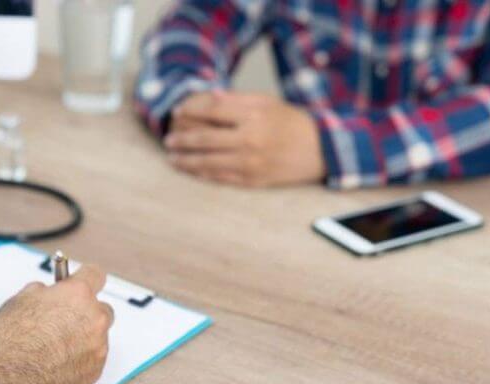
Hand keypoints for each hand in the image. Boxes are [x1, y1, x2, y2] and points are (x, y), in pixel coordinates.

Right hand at [0, 265, 113, 383]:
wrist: (8, 380)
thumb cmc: (10, 342)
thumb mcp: (20, 300)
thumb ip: (44, 292)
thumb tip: (49, 293)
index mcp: (77, 294)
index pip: (95, 274)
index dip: (86, 277)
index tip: (83, 279)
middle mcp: (94, 318)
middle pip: (102, 308)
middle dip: (86, 311)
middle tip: (64, 317)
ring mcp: (97, 345)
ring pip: (98, 334)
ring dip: (84, 335)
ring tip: (57, 344)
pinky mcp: (96, 369)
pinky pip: (94, 356)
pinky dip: (82, 356)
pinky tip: (60, 359)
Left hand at [165, 92, 324, 186]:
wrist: (321, 151)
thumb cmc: (292, 122)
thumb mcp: (267, 102)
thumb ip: (237, 100)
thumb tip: (208, 98)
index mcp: (253, 116)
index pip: (211, 111)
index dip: (190, 111)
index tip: (177, 113)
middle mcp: (250, 139)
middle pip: (204, 139)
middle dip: (181, 140)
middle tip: (168, 140)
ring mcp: (251, 162)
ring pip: (208, 162)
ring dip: (186, 161)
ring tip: (173, 159)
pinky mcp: (253, 180)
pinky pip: (220, 178)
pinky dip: (202, 174)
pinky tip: (192, 170)